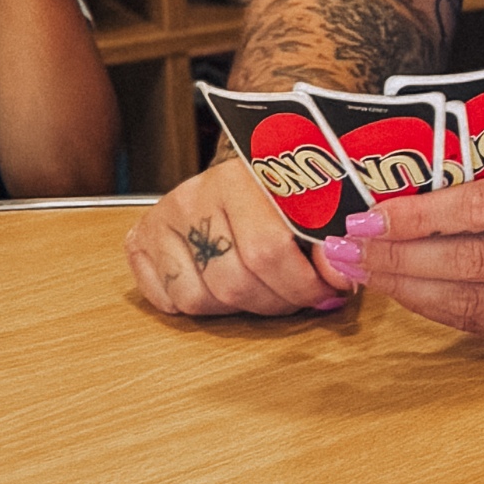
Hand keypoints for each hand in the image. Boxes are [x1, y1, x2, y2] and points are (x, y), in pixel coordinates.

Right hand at [125, 155, 340, 316]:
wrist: (241, 175)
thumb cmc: (282, 191)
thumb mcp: (315, 200)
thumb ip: (330, 233)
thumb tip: (344, 274)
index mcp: (242, 176)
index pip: (270, 249)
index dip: (306, 282)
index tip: (333, 290)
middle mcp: (196, 194)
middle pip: (235, 281)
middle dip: (279, 302)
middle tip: (303, 298)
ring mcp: (164, 217)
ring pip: (202, 298)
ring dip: (242, 308)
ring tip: (267, 290)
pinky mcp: (139, 239)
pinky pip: (170, 301)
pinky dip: (203, 307)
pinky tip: (227, 286)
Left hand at [326, 157, 483, 342]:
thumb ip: (479, 183)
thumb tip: (391, 202)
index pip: (483, 209)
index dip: (420, 217)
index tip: (368, 217)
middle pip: (471, 262)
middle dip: (398, 258)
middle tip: (347, 250)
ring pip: (470, 301)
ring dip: (405, 287)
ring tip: (361, 272)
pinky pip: (482, 324)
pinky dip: (434, 308)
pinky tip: (403, 290)